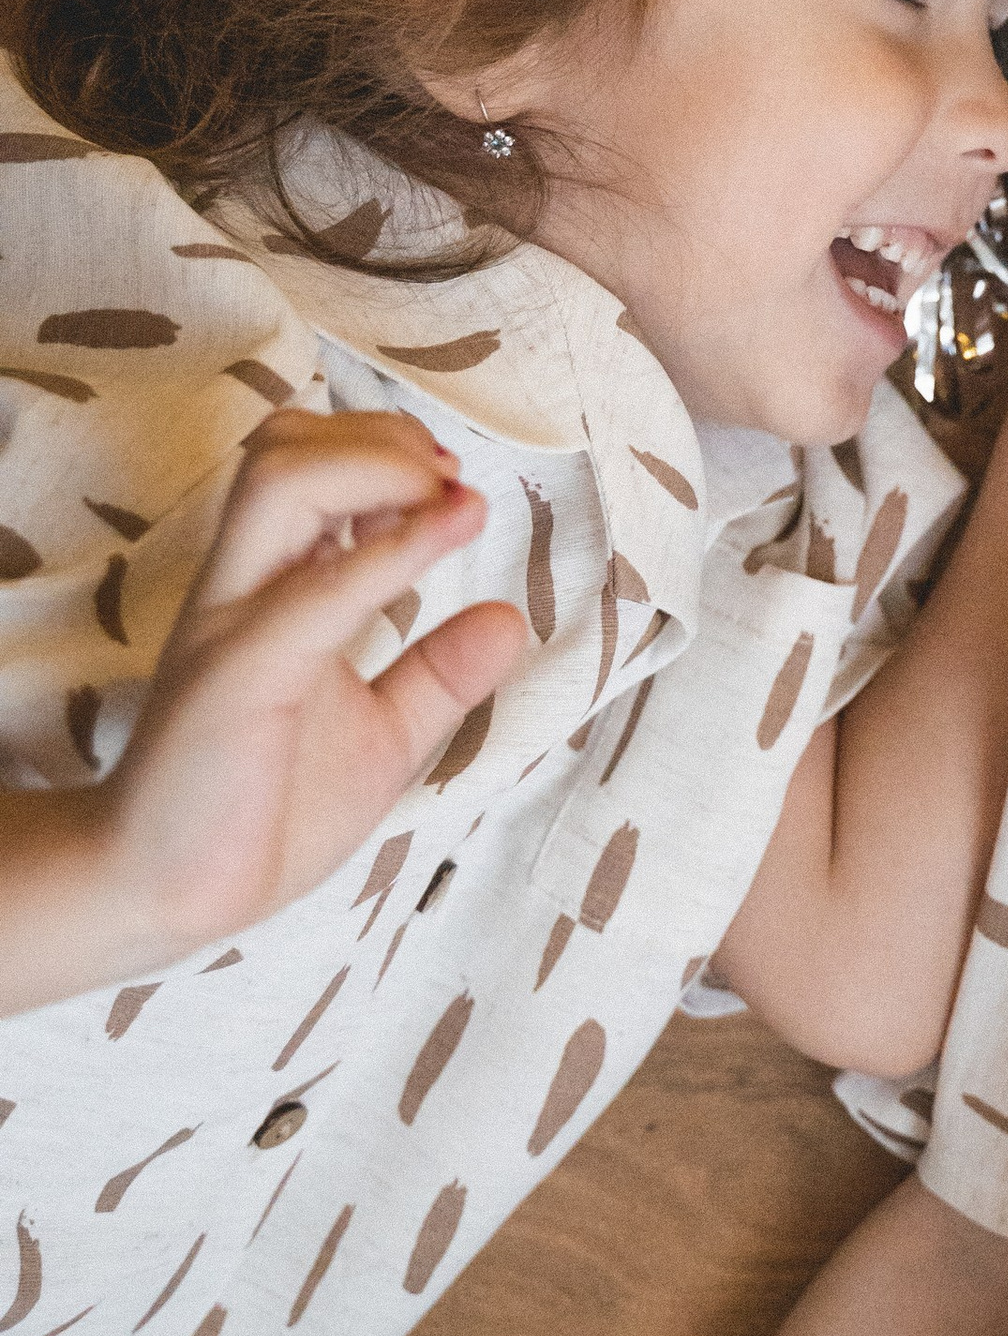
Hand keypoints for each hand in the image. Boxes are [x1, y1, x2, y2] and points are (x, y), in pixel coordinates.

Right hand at [96, 408, 528, 966]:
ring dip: (379, 468)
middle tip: (450, 479)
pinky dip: (393, 550)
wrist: (167, 896)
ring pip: (280, 480)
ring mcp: (233, 623)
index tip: (454, 487)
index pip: (305, 462)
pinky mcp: (240, 674)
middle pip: (285, 446)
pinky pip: (315, 589)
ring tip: (450, 500)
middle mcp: (242, 587)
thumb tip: (511, 620)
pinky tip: (451, 532)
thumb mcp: (380, 736)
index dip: (386, 450)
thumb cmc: (259, 812)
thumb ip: (438, 674)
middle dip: (381, 438)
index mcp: (268, 590)